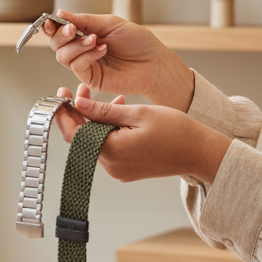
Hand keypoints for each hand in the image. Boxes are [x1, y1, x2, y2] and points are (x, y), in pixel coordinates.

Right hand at [43, 9, 194, 110]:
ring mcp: (85, 65)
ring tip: (94, 39)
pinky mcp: (90, 79)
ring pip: (63, 56)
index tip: (50, 21)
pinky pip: (77, 66)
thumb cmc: (137, 42)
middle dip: (61, 35)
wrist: (153, 62)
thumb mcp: (110, 23)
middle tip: (72, 29)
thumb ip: (84, 20)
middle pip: (56, 44)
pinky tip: (101, 50)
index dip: (52, 26)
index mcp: (86, 33)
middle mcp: (82, 50)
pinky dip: (86, 56)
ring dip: (76, 45)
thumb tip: (60, 13)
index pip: (61, 30)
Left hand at [59, 89, 231, 184]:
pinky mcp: (127, 169)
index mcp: (111, 151)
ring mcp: (119, 170)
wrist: (200, 153)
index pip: (74, 133)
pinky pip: (110, 148)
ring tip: (112, 99)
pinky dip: (110, 130)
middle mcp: (111, 165)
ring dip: (98, 120)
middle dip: (82, 113)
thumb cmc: (176, 132)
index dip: (65, 112)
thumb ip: (104, 110)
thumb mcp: (137, 113)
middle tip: (82, 90)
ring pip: (96, 141)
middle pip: (83, 137)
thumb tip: (78, 104)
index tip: (61, 95)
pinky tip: (121, 114)